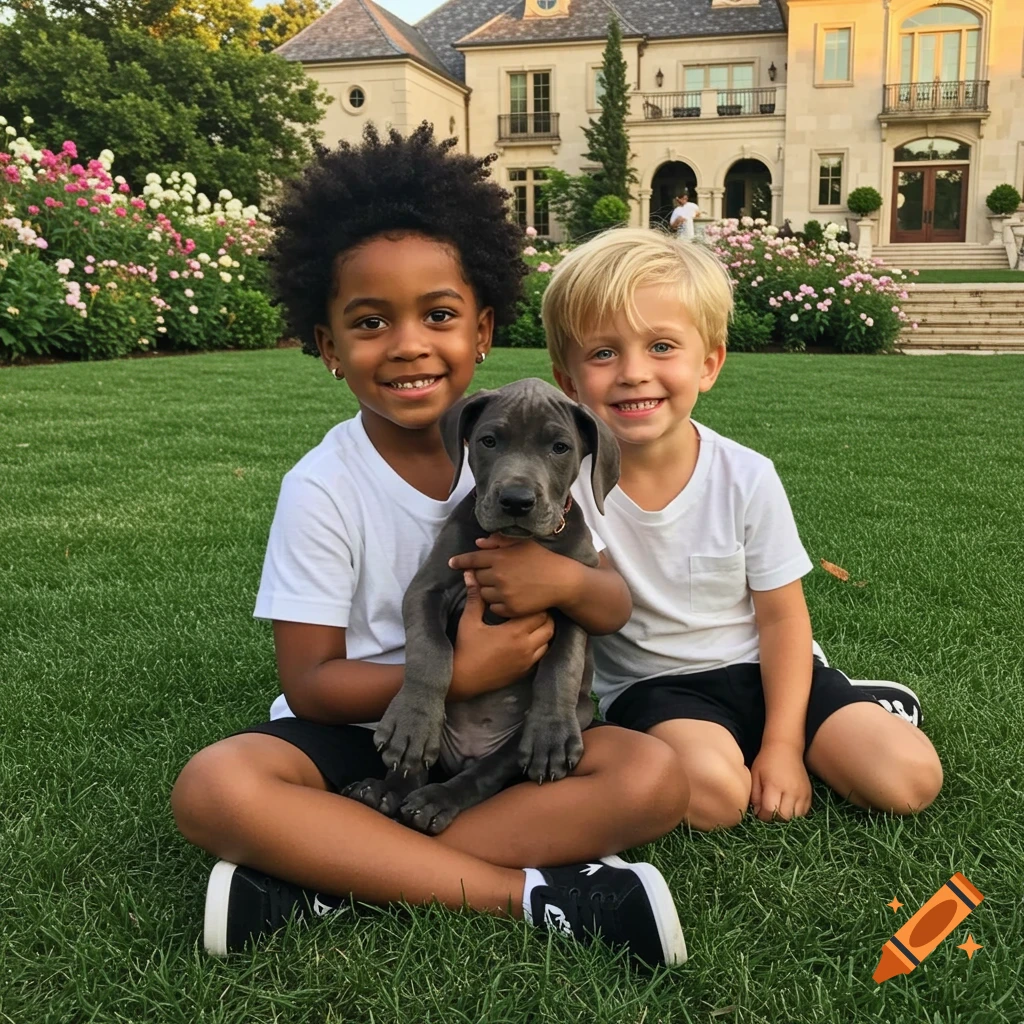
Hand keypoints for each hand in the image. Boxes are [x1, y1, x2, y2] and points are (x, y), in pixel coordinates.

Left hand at [447, 534, 580, 617]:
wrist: (561, 581)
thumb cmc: (542, 559)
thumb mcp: (522, 544)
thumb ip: (498, 542)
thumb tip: (478, 543)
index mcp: (498, 558)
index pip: (471, 560)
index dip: (460, 561)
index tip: (452, 563)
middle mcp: (498, 576)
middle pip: (476, 578)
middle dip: (481, 575)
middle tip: (492, 575)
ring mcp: (503, 594)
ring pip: (483, 594)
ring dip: (488, 590)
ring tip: (502, 587)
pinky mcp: (510, 609)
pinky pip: (494, 608)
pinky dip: (497, 604)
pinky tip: (508, 598)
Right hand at [449, 571, 553, 700]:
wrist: (462, 680)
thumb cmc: (465, 648)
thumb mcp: (469, 621)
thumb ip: (475, 597)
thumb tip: (470, 574)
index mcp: (515, 631)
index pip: (539, 613)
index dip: (536, 604)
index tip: (529, 599)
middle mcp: (526, 646)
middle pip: (549, 626)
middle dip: (544, 617)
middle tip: (533, 609)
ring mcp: (527, 661)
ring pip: (547, 642)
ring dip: (543, 632)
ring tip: (532, 624)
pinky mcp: (525, 672)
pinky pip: (541, 656)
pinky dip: (539, 646)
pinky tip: (528, 641)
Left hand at [749, 741, 811, 821]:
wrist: (785, 748)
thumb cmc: (766, 761)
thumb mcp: (755, 775)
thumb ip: (755, 795)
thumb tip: (757, 812)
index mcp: (775, 785)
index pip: (770, 810)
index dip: (763, 816)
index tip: (759, 813)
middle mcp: (791, 791)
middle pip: (784, 817)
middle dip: (774, 819)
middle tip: (768, 813)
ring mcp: (802, 793)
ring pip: (796, 817)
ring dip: (785, 818)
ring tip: (778, 810)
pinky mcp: (809, 794)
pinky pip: (804, 813)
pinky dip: (796, 815)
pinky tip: (787, 808)